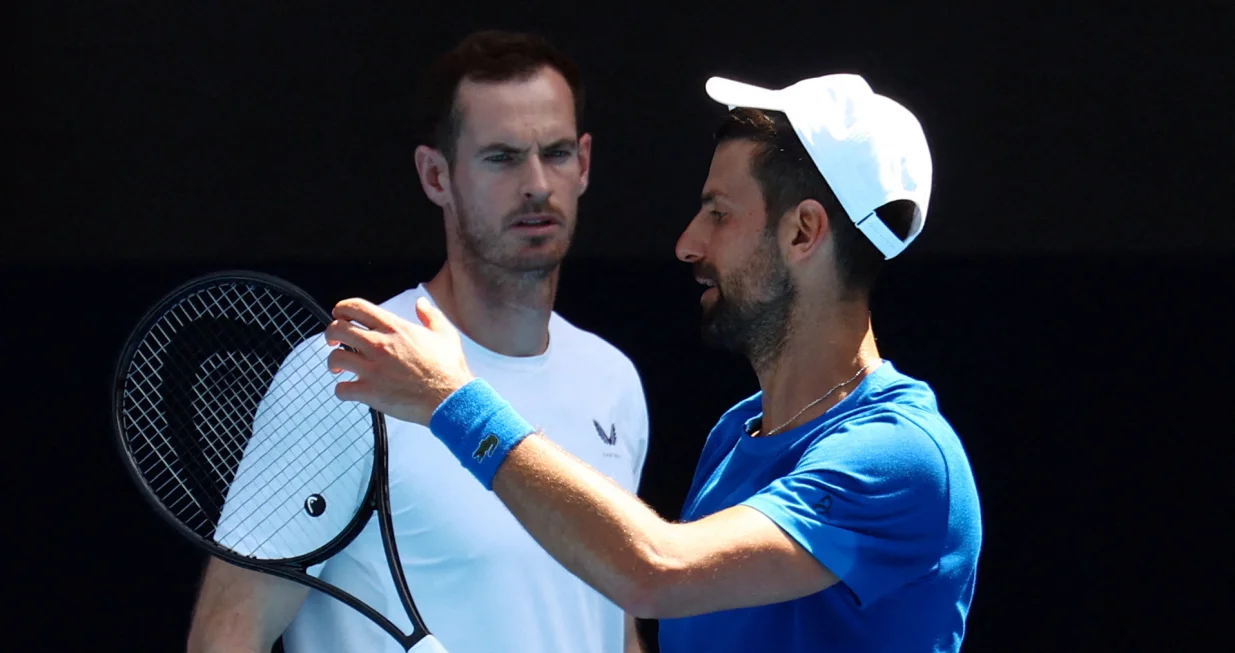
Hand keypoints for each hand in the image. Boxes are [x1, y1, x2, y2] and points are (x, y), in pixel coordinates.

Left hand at [324, 296, 473, 424]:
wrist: (450, 399)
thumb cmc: (448, 369)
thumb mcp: (445, 334)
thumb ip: (430, 316)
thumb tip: (421, 303)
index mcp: (394, 328)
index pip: (356, 308)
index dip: (342, 309)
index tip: (340, 315)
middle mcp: (379, 345)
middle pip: (338, 330)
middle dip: (330, 334)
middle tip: (333, 340)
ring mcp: (373, 369)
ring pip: (335, 358)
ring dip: (333, 362)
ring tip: (338, 367)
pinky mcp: (370, 392)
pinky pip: (341, 389)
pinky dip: (342, 390)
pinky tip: (349, 389)